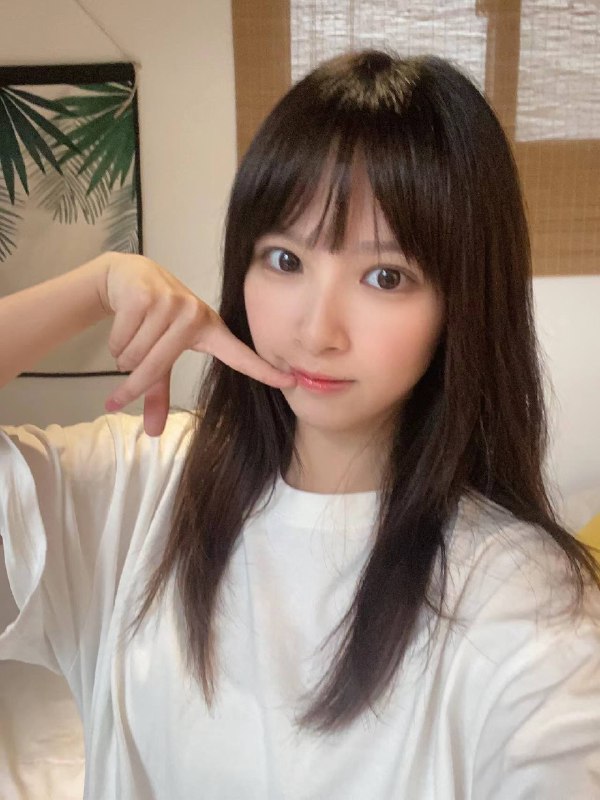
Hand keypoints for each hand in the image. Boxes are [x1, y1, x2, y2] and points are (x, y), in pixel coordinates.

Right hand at [99, 252, 293, 435]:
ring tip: (132, 336)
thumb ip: (159, 392)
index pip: (240, 355)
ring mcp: (172, 303)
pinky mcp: (146, 297)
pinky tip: (124, 321)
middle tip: (120, 392)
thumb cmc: (153, 319)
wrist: (130, 276)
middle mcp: (196, 315)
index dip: (264, 370)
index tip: (291, 381)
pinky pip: (122, 341)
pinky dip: (114, 341)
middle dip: (131, 384)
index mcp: (210, 331)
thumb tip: (152, 433)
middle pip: (156, 368)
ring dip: (123, 357)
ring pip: (134, 357)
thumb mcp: (161, 354)